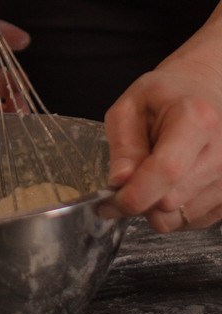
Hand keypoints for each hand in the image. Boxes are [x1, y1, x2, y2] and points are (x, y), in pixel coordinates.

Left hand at [99, 50, 221, 231]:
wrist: (204, 91)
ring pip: (179, 218)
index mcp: (196, 119)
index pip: (167, 171)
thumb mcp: (131, 106)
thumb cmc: (166, 95)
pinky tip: (172, 181)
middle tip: (128, 176)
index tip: (109, 201)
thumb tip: (119, 183)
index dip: (135, 194)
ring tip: (154, 171)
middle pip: (171, 201)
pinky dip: (173, 210)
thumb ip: (123, 145)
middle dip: (140, 197)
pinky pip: (192, 222)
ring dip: (156, 205)